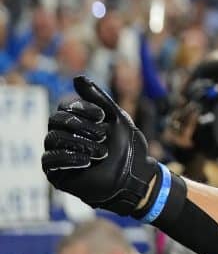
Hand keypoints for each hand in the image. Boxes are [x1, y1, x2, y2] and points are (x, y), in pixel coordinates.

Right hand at [41, 76, 159, 216]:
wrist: (134, 175)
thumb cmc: (127, 145)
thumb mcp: (116, 117)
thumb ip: (98, 97)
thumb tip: (77, 77)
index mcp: (77, 121)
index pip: (65, 106)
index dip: (82, 109)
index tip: (103, 117)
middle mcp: (64, 135)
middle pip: (55, 120)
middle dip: (80, 125)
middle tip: (104, 135)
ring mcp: (59, 153)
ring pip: (52, 138)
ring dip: (79, 142)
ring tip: (102, 152)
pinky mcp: (57, 173)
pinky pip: (49, 160)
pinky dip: (68, 158)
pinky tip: (87, 161)